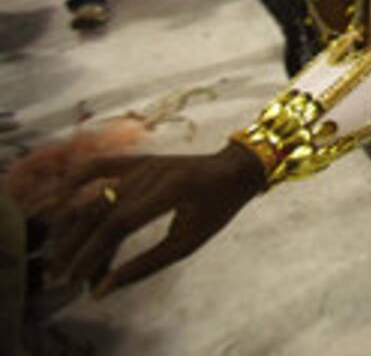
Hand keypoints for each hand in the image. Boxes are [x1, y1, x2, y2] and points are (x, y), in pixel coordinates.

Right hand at [47, 143, 264, 295]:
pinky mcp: (138, 160)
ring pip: (98, 197)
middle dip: (78, 246)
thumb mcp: (189, 242)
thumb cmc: (217, 208)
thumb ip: (146, 264)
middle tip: (59, 276)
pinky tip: (56, 198)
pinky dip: (76, 179)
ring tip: (60, 256)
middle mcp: (152, 172)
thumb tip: (104, 288)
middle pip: (103, 211)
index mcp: (172, 190)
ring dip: (75, 229)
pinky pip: (101, 165)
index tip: (77, 279)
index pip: (120, 223)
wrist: (234, 169)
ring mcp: (143, 163)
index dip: (94, 253)